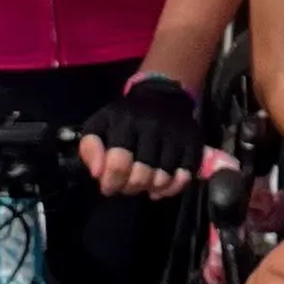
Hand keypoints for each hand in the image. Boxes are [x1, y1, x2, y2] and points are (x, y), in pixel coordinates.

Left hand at [78, 72, 201, 198]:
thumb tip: (96, 173)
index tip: (108, 187)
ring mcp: (175, 134)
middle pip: (142, 175)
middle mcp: (152, 126)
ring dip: (151, 188)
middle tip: (127, 185)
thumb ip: (90, 147)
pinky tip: (162, 186)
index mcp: (125, 122)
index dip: (111, 182)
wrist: (162, 95)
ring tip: (144, 185)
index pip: (118, 163)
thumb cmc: (125, 117)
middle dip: (131, 187)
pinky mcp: (194, 141)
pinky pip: (186, 175)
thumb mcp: (100, 124)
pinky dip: (173, 187)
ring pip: (163, 178)